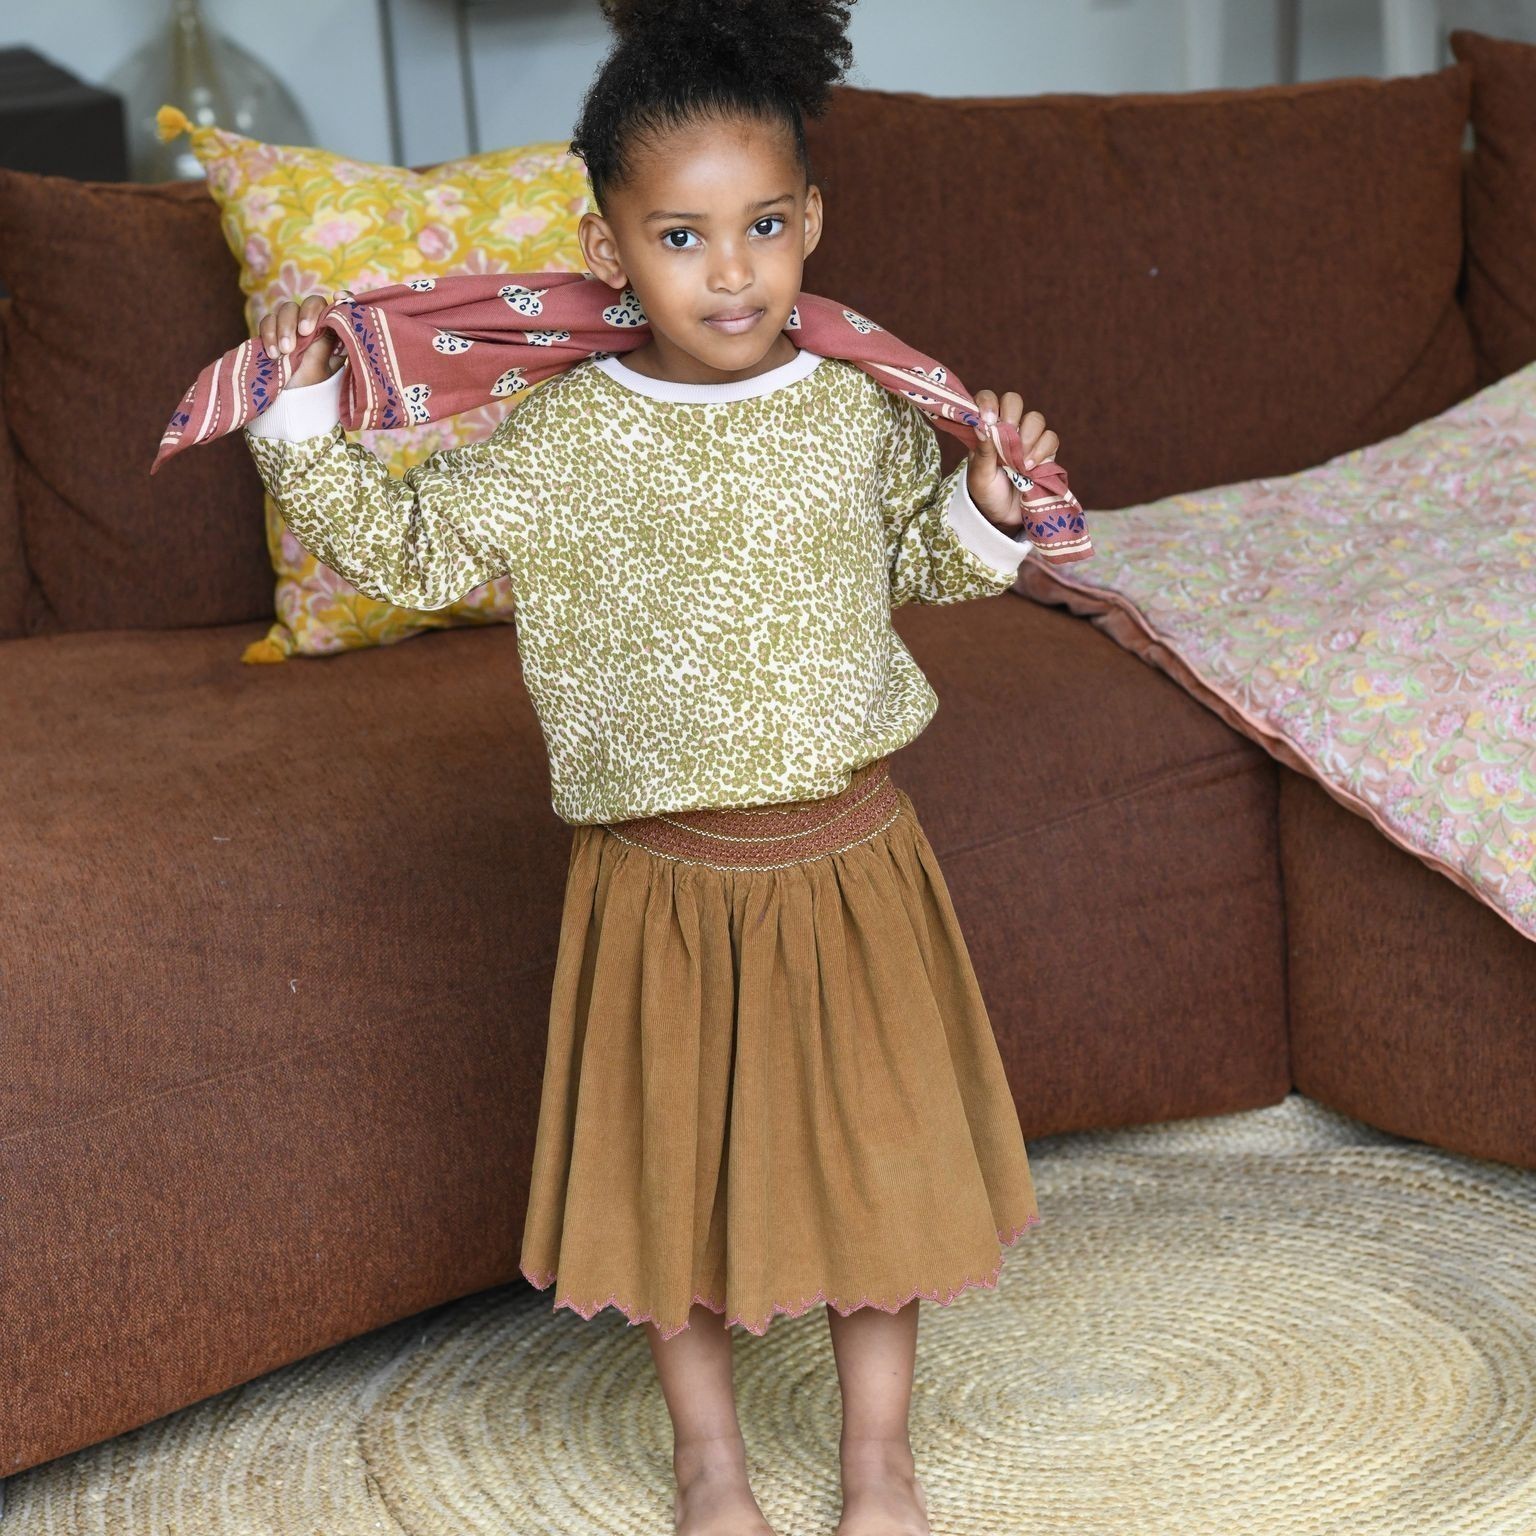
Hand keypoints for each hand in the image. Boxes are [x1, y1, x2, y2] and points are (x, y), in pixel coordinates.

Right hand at [258, 295, 341, 388]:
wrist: (286, 406)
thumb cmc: (310, 389)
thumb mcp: (323, 366)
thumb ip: (328, 340)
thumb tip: (339, 314)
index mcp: (333, 332)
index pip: (340, 307)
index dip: (343, 298)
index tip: (339, 298)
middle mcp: (314, 326)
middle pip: (312, 302)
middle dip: (307, 313)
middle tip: (304, 332)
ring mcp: (293, 328)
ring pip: (287, 309)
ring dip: (285, 327)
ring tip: (286, 351)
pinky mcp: (272, 332)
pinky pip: (268, 321)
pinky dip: (269, 334)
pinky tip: (273, 354)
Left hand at [966, 389, 1059, 531]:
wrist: (1003, 516)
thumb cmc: (986, 492)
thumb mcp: (979, 474)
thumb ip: (982, 450)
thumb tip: (983, 426)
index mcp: (986, 429)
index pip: (987, 400)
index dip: (988, 401)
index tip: (988, 417)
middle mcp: (1007, 428)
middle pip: (1014, 401)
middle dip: (1012, 414)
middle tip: (1008, 433)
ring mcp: (1027, 439)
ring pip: (1035, 419)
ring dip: (1029, 436)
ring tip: (1019, 460)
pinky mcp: (1044, 452)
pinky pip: (1050, 439)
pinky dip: (1042, 450)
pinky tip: (1030, 467)